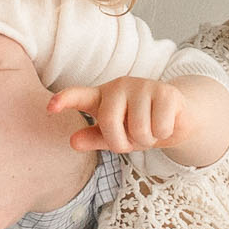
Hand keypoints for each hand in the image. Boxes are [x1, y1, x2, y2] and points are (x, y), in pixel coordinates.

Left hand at [50, 76, 187, 152]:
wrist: (177, 118)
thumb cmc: (139, 126)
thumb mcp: (115, 136)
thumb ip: (95, 138)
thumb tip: (73, 141)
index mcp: (101, 97)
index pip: (79, 96)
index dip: (65, 100)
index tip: (51, 107)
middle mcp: (119, 87)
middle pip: (109, 122)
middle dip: (122, 142)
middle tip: (132, 140)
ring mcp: (143, 86)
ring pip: (138, 130)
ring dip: (146, 140)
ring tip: (150, 130)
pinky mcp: (166, 91)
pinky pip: (159, 128)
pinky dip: (163, 135)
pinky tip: (165, 124)